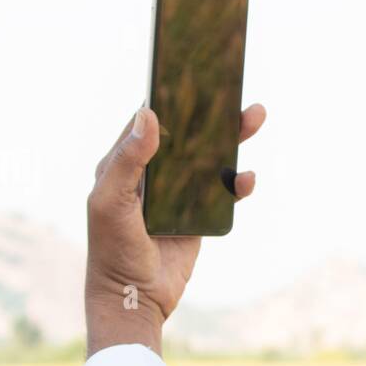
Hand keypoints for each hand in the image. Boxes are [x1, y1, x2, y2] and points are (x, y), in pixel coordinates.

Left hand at [85, 103, 266, 356]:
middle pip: (187, 133)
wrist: (135, 298)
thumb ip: (128, 161)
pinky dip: (237, 181)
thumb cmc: (112, 249)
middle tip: (233, 88)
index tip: (189, 68)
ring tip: (254, 117)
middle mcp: (153, 174)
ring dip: (231, 139)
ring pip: (209, 157)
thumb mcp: (111, 202)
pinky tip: (245, 178)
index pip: (150, 120)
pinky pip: (223, 191)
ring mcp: (178, 194)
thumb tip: (148, 114)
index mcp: (124, 164)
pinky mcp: (199, 216)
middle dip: (211, 111)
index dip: (169, 94)